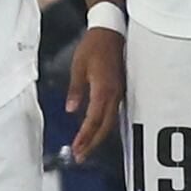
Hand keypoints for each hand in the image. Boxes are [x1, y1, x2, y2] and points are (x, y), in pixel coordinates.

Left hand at [65, 26, 124, 162]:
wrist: (110, 33)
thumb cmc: (92, 48)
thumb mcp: (78, 66)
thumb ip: (75, 90)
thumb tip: (71, 110)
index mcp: (103, 89)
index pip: (94, 119)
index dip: (85, 136)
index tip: (76, 148)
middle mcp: (114, 94)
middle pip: (105, 126)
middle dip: (92, 143)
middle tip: (79, 157)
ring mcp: (119, 93)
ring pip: (110, 122)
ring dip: (97, 137)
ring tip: (85, 149)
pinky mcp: (119, 91)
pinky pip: (113, 114)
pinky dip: (104, 127)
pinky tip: (96, 133)